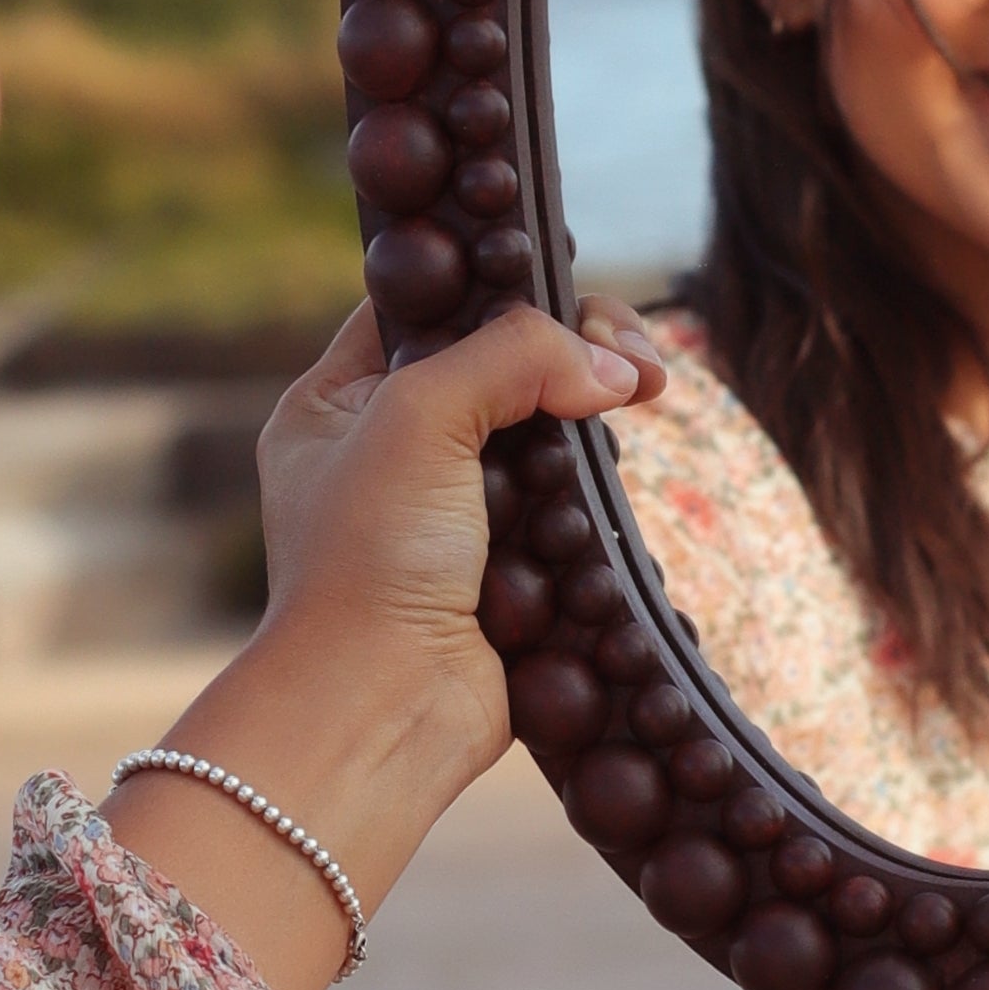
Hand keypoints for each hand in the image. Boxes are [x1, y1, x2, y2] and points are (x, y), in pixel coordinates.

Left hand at [106, 298, 666, 989]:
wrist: (383, 709)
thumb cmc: (367, 561)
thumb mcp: (417, 415)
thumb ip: (512, 356)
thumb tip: (611, 368)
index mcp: (337, 403)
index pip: (425, 305)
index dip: (497, 282)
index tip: (573, 281)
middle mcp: (391, 453)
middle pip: (501, 364)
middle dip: (575, 347)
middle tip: (635, 356)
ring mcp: (454, 517)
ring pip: (547, 433)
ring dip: (600, 413)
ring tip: (651, 392)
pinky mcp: (511, 574)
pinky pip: (572, 510)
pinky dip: (606, 488)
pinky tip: (635, 458)